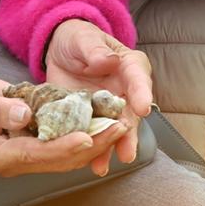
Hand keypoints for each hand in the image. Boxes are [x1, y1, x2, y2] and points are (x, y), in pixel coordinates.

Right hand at [0, 63, 116, 177]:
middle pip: (56, 160)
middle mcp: (10, 164)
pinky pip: (63, 145)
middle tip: (119, 128)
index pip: (33, 155)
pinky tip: (105, 122)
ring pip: (65, 156)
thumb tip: (25, 117)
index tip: (88, 136)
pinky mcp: (33, 146)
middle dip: (90, 146)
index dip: (62, 147)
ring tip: (120, 125)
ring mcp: (23, 158)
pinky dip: (85, 134)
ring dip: (95, 142)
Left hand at [44, 18, 151, 172]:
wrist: (61, 52)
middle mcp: (125, 92)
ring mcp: (108, 109)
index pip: (139, 80)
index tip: (143, 109)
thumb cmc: (78, 39)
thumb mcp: (83, 39)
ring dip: (108, 149)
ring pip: (113, 131)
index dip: (141, 95)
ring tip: (100, 166)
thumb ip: (95, 49)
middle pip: (130, 115)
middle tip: (127, 153)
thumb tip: (108, 60)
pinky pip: (92, 135)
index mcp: (129, 67)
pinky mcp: (91, 119)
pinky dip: (89, 150)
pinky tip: (85, 163)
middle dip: (127, 135)